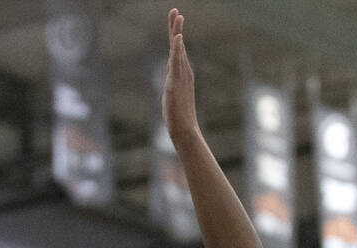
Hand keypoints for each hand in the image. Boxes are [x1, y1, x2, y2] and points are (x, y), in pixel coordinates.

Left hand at [162, 8, 198, 142]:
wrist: (184, 128)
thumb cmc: (178, 115)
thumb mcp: (173, 95)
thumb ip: (173, 84)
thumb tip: (172, 82)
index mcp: (182, 72)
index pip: (177, 49)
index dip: (175, 34)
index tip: (175, 18)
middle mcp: (183, 71)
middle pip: (178, 44)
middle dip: (176, 27)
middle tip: (175, 10)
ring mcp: (181, 75)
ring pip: (178, 49)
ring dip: (177, 32)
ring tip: (178, 16)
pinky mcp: (176, 82)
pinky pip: (176, 62)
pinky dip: (177, 48)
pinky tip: (178, 37)